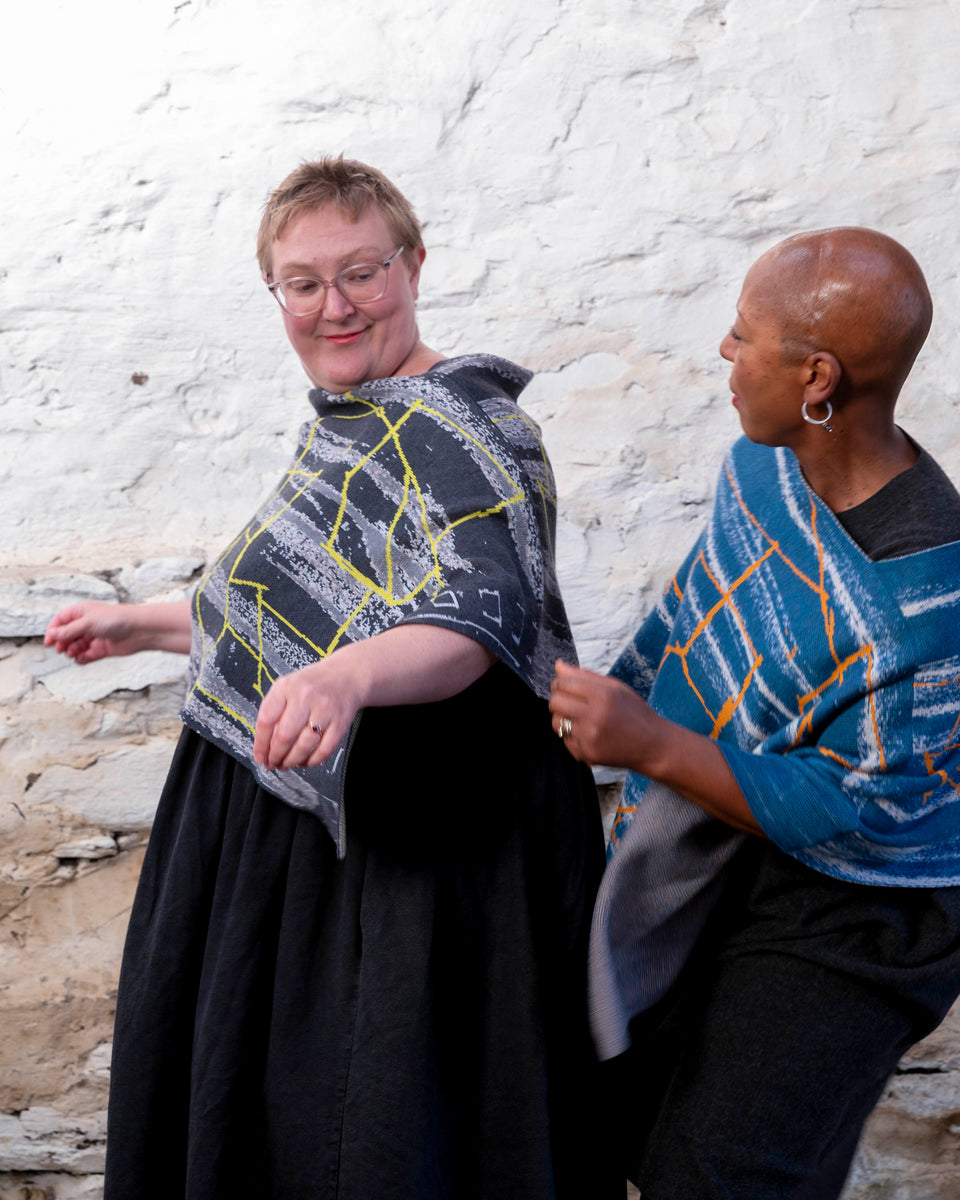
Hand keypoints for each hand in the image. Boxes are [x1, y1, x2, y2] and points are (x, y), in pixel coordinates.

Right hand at [44, 602, 145, 663]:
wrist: (140, 630)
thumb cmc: (117, 619)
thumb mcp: (88, 622)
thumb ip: (69, 630)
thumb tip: (52, 634)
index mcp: (83, 612)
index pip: (61, 620)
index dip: (54, 630)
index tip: (49, 642)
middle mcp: (88, 624)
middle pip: (67, 634)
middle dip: (62, 642)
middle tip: (61, 650)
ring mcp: (95, 637)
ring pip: (77, 646)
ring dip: (72, 651)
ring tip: (73, 653)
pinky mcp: (103, 649)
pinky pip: (87, 655)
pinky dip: (83, 658)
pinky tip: (81, 659)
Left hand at [253, 656, 363, 771]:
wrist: (346, 676)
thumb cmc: (312, 685)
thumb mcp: (287, 688)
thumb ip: (274, 712)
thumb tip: (265, 746)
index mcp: (286, 687)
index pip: (266, 720)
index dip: (260, 744)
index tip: (259, 756)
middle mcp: (305, 696)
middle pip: (284, 736)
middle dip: (275, 756)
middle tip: (272, 764)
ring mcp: (325, 710)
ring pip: (304, 746)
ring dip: (291, 761)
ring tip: (286, 764)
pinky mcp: (340, 722)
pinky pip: (323, 750)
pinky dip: (311, 761)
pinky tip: (305, 761)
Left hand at [549, 659, 663, 771]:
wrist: (653, 744)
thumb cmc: (634, 712)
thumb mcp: (615, 687)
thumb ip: (585, 675)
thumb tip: (558, 665)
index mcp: (603, 694)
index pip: (564, 682)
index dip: (559, 682)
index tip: (564, 685)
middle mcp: (595, 715)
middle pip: (555, 702)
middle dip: (558, 699)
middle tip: (570, 702)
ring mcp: (590, 737)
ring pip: (556, 722)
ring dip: (563, 719)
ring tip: (581, 719)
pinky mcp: (588, 753)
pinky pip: (565, 741)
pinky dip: (573, 736)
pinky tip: (590, 735)